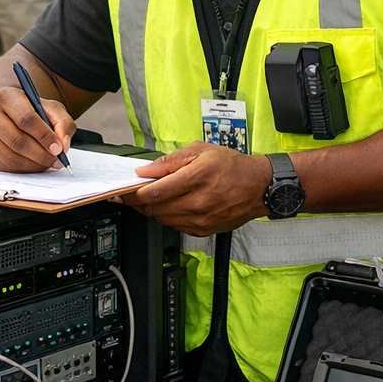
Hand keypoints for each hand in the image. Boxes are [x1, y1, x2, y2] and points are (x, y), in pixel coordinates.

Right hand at [0, 85, 76, 172]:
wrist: (6, 112)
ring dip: (33, 165)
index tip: (58, 148)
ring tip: (47, 163)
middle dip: (40, 154)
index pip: (26, 119)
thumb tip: (62, 144)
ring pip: (10, 157)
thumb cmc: (29, 109)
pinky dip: (22, 170)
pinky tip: (33, 164)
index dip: (44, 136)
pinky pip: (3, 167)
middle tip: (55, 160)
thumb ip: (62, 122)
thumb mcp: (50, 108)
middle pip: (17, 140)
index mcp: (6, 96)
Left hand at [129, 142, 272, 235]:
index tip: (124, 191)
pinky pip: (175, 227)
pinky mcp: (203, 231)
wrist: (259, 187)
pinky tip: (167, 207)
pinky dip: (166, 217)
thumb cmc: (232, 166)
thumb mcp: (200, 151)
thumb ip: (169, 161)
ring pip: (163, 220)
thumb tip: (146, 170)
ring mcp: (200, 220)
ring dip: (150, 211)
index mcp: (195, 179)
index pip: (155, 192)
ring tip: (148, 199)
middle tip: (130, 195)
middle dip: (138, 203)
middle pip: (155, 209)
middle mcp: (197, 203)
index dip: (134, 193)